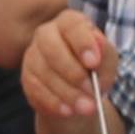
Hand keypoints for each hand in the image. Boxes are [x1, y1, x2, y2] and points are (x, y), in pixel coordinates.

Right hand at [19, 3, 110, 133]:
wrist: (80, 93)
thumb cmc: (95, 69)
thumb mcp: (108, 61)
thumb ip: (106, 53)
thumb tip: (99, 45)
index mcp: (68, 23)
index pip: (71, 25)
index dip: (82, 43)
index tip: (94, 62)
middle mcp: (45, 34)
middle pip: (51, 49)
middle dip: (73, 73)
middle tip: (92, 91)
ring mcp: (32, 56)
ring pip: (44, 73)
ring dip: (68, 93)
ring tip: (87, 108)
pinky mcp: (26, 78)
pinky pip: (36, 90)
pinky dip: (54, 103)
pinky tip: (69, 111)